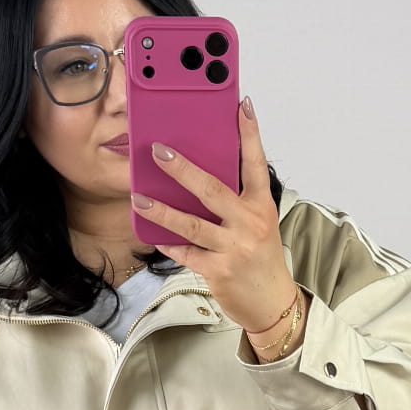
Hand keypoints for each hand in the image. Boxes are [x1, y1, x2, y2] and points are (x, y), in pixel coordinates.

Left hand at [132, 99, 297, 336]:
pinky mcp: (218, 271)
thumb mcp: (257, 223)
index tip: (241, 105)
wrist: (272, 303)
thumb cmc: (261, 258)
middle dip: (183, 169)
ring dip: (161, 210)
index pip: (255, 163)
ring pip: (191, 224)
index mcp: (261, 206)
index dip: (249, 133)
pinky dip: (169, 243)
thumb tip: (198, 178)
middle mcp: (249, 224)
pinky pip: (186, 253)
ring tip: (138, 198)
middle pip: (212, 190)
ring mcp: (233, 248)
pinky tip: (153, 235)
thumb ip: (235, 201)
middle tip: (158, 151)